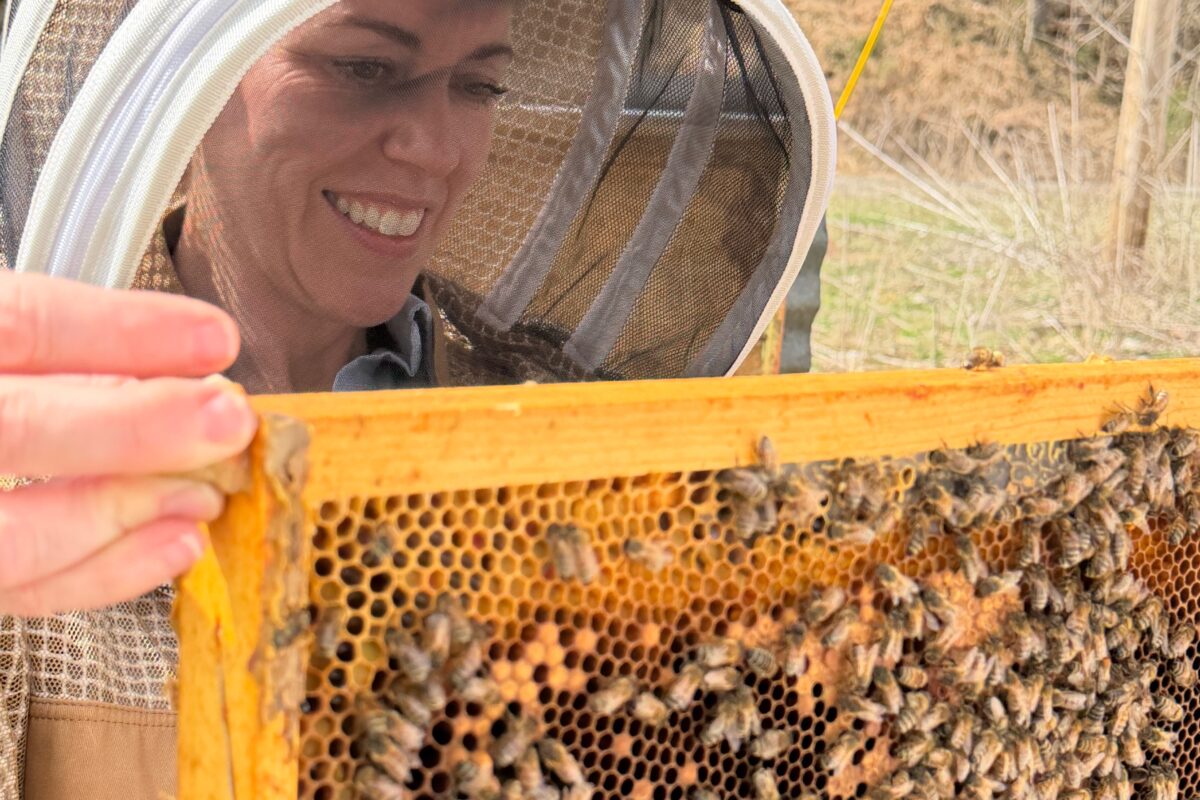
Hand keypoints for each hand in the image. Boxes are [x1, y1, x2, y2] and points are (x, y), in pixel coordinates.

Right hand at [0, 272, 257, 615]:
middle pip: (12, 430)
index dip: (116, 330)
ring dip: (125, 516)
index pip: (14, 323)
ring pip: (9, 538)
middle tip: (225, 421)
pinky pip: (14, 589)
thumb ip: (59, 353)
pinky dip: (100, 575)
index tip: (212, 338)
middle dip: (133, 428)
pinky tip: (168, 546)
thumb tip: (178, 375)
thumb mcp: (0, 340)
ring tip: (203, 495)